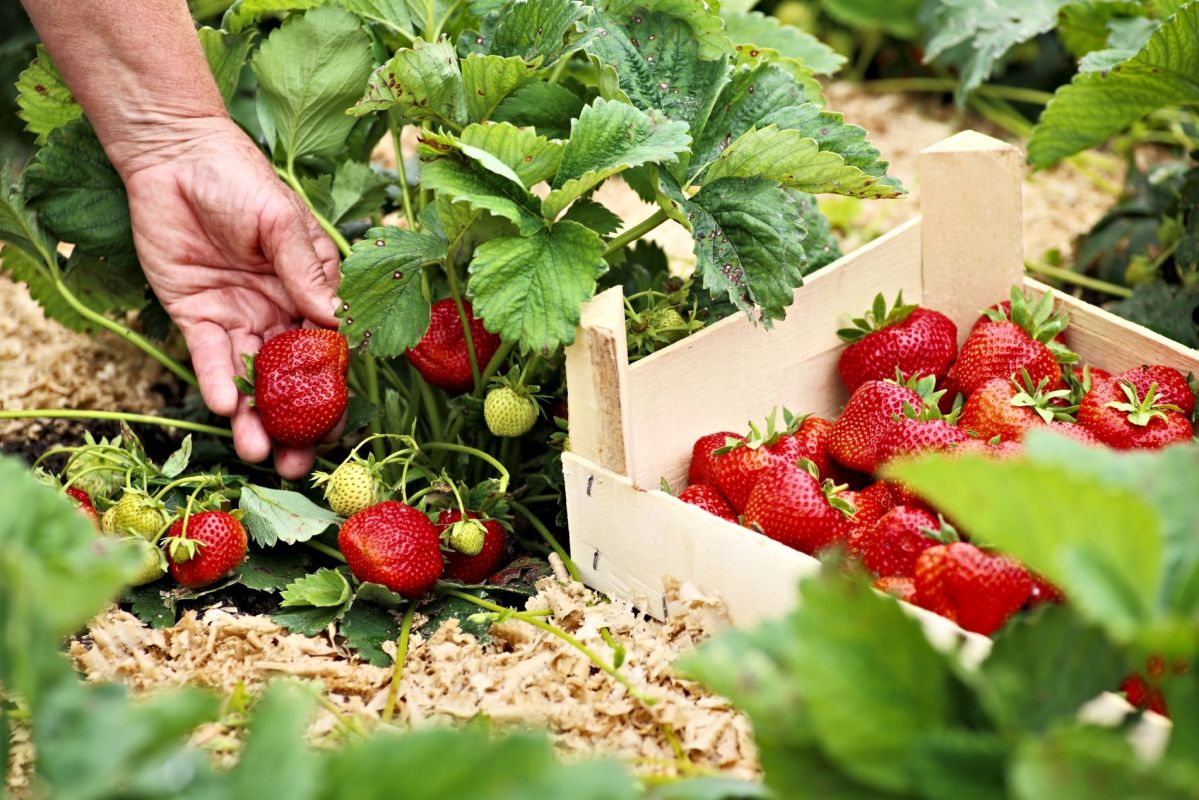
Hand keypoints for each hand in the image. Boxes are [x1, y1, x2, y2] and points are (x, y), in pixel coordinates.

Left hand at [119, 116, 341, 478]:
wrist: (172, 156)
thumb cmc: (238, 178)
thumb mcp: (281, 221)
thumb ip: (305, 271)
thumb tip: (335, 322)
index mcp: (313, 291)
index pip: (331, 351)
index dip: (334, 392)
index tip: (337, 429)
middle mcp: (280, 312)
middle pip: (292, 379)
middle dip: (296, 425)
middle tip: (297, 465)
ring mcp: (239, 318)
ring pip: (252, 380)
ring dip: (255, 418)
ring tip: (258, 453)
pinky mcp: (197, 318)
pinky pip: (211, 359)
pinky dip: (219, 382)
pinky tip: (225, 407)